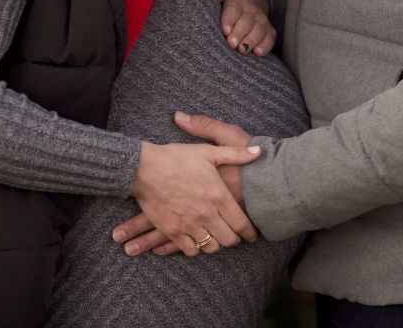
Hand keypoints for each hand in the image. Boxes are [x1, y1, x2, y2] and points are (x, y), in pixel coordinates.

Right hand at [128, 138, 260, 256]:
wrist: (144, 168)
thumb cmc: (176, 157)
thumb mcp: (207, 152)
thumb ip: (235, 154)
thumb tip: (258, 152)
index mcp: (218, 196)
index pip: (242, 224)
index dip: (250, 232)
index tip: (252, 234)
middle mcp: (207, 214)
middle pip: (229, 240)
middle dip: (234, 239)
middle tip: (234, 235)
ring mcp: (189, 225)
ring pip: (211, 247)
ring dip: (216, 244)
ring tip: (216, 237)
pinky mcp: (173, 231)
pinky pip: (191, 250)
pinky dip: (196, 248)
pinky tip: (197, 240)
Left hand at [218, 0, 274, 55]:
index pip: (233, 9)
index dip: (229, 20)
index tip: (225, 31)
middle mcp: (251, 9)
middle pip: (246, 22)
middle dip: (239, 33)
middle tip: (231, 44)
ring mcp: (261, 20)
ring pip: (258, 30)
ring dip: (250, 41)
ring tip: (242, 50)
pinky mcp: (269, 30)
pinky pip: (270, 38)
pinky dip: (265, 46)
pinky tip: (258, 53)